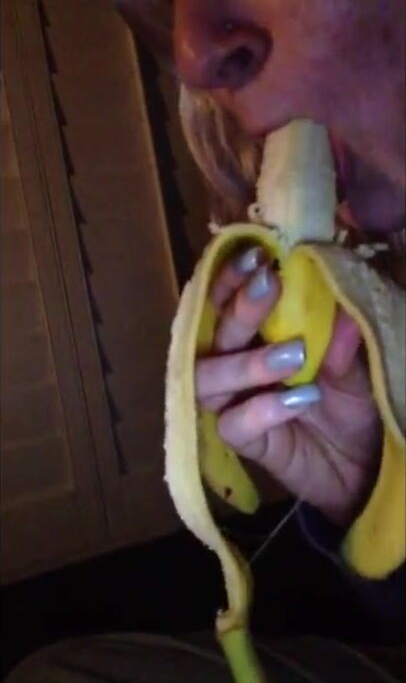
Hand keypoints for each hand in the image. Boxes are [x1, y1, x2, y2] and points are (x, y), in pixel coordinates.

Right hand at [195, 247, 381, 527]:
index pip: (225, 300)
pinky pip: (232, 425)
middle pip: (213, 334)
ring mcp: (235, 403)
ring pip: (208, 378)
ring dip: (247, 362)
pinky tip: (301, 400)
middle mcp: (235, 365)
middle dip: (238, 308)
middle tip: (268, 284)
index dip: (231, 276)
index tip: (257, 255)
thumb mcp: (356, 368)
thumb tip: (338, 308)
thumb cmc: (353, 405)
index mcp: (256, 337)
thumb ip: (342, 343)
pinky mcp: (244, 443)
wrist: (364, 466)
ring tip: (294, 355)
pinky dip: (263, 410)